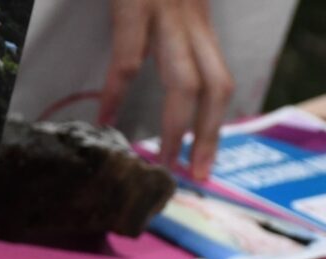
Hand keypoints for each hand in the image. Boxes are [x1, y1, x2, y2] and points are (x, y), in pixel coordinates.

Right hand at [98, 0, 233, 179]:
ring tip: (162, 162)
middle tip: (194, 174)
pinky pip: (128, 59)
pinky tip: (107, 117)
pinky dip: (116, 93)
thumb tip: (165, 67)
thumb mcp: (172, 0)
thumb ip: (173, 28)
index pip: (219, 81)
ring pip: (184, 81)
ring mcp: (166, 12)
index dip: (214, 126)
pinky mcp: (135, 3)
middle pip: (213, 88)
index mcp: (198, 20)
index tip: (206, 164)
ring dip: (175, 129)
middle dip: (205, 137)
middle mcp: (191, 19)